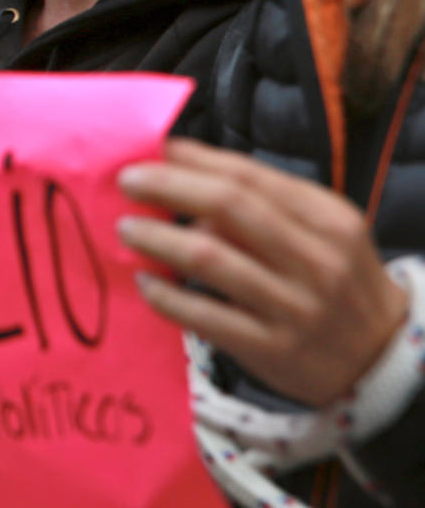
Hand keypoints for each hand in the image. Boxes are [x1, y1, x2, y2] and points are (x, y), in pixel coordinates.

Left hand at [117, 138, 408, 406]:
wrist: (382, 360)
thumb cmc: (336, 279)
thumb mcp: (322, 230)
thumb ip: (265, 200)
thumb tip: (182, 168)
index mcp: (328, 219)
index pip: (249, 176)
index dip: (193, 159)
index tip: (153, 149)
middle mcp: (316, 260)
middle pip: (227, 206)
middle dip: (167, 186)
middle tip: (126, 181)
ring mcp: (295, 307)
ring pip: (209, 258)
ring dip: (156, 237)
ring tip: (126, 228)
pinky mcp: (273, 350)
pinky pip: (204, 316)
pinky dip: (165, 296)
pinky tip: (143, 281)